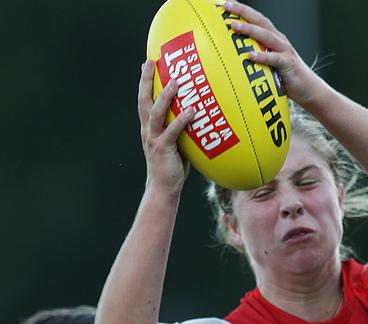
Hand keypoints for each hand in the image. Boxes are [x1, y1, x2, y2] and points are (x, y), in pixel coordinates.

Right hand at [138, 59, 192, 196]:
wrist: (163, 189)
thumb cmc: (172, 168)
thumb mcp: (175, 145)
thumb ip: (180, 130)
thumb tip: (197, 117)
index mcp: (149, 129)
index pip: (144, 101)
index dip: (144, 83)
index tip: (147, 64)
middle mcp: (148, 131)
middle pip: (144, 101)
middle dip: (146, 81)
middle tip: (151, 61)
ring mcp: (154, 140)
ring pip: (156, 113)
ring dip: (165, 96)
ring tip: (175, 81)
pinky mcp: (164, 149)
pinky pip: (173, 131)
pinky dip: (182, 120)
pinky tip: (192, 110)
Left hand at [223, 1, 324, 108]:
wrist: (309, 89)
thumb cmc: (286, 78)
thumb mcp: (269, 64)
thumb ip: (256, 57)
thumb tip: (235, 59)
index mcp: (273, 38)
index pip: (256, 19)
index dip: (242, 10)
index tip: (225, 4)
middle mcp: (279, 40)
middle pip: (260, 21)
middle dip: (243, 12)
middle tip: (227, 7)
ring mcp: (284, 51)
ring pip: (266, 35)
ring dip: (249, 29)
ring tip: (234, 26)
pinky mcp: (288, 64)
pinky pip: (274, 59)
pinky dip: (262, 56)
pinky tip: (251, 56)